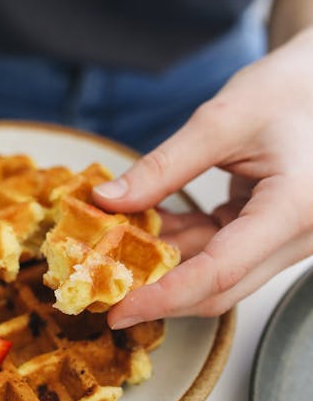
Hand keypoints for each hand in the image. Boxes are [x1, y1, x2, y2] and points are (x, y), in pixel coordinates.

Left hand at [93, 28, 312, 327]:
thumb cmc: (285, 91)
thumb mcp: (219, 121)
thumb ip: (163, 167)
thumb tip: (108, 201)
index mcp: (293, 208)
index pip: (220, 271)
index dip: (164, 297)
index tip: (119, 310)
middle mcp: (298, 236)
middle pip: (220, 287)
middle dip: (159, 292)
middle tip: (107, 293)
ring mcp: (288, 239)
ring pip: (218, 272)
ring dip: (168, 264)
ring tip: (116, 248)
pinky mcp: (274, 232)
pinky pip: (224, 251)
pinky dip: (186, 243)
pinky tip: (150, 228)